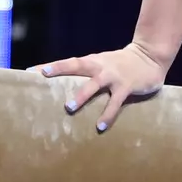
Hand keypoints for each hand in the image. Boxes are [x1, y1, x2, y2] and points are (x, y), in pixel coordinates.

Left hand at [42, 42, 169, 131]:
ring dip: (82, 95)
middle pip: (76, 66)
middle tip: (44, 76)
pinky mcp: (126, 86)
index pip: (68, 62)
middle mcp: (100, 66)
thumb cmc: (122, 63)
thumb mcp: (104, 63)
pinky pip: (115, 102)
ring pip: (94, 85)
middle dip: (60, 69)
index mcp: (93, 61)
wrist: (150, 56)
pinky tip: (100, 126)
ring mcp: (113, 76)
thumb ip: (88, 72)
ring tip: (69, 107)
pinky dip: (107, 114)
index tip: (30, 71)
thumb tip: (65, 87)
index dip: (51, 66)